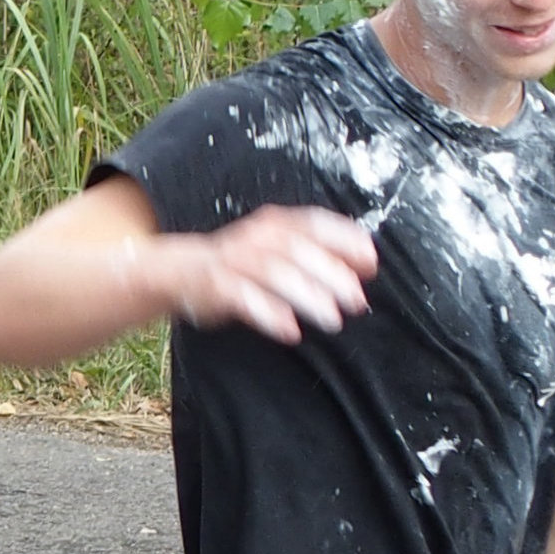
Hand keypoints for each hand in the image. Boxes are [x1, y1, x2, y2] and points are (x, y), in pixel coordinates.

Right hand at [172, 205, 377, 342]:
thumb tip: (365, 265)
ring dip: (307, 297)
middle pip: (299, 251)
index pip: (315, 224)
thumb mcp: (280, 248)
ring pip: (276, 275)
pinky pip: (245, 300)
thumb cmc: (243, 262)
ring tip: (331, 319)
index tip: (370, 260)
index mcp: (276, 223)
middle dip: (332, 275)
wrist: (184, 271)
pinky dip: (269, 315)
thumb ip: (320, 254)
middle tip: (356, 299)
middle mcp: (257, 238)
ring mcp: (235, 262)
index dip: (344, 239)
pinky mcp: (217, 287)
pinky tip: (290, 330)